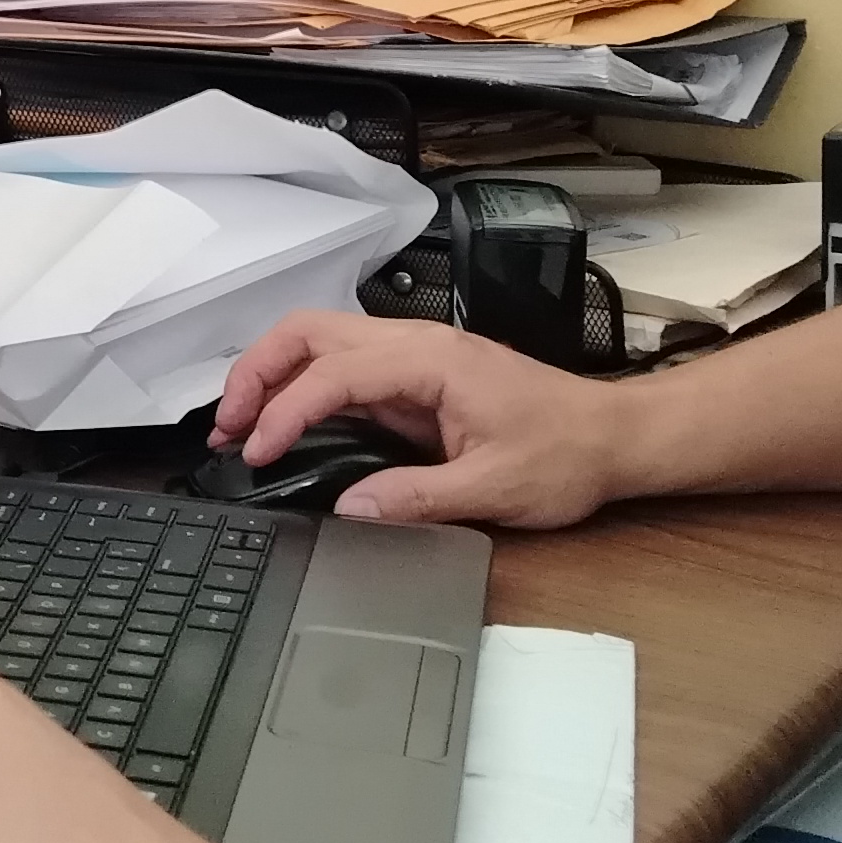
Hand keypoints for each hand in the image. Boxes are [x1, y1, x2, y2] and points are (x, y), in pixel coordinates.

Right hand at [210, 310, 635, 527]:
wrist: (613, 439)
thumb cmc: (566, 454)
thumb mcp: (494, 488)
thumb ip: (415, 498)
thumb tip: (347, 510)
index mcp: (432, 360)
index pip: (334, 371)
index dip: (286, 410)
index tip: (257, 451)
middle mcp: (416, 344)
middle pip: (310, 332)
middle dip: (258, 372)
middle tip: (228, 426)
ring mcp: (414, 357)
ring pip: (320, 341)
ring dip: (272, 375)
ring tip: (241, 426)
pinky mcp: (415, 378)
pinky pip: (343, 369)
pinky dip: (302, 390)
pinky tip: (284, 425)